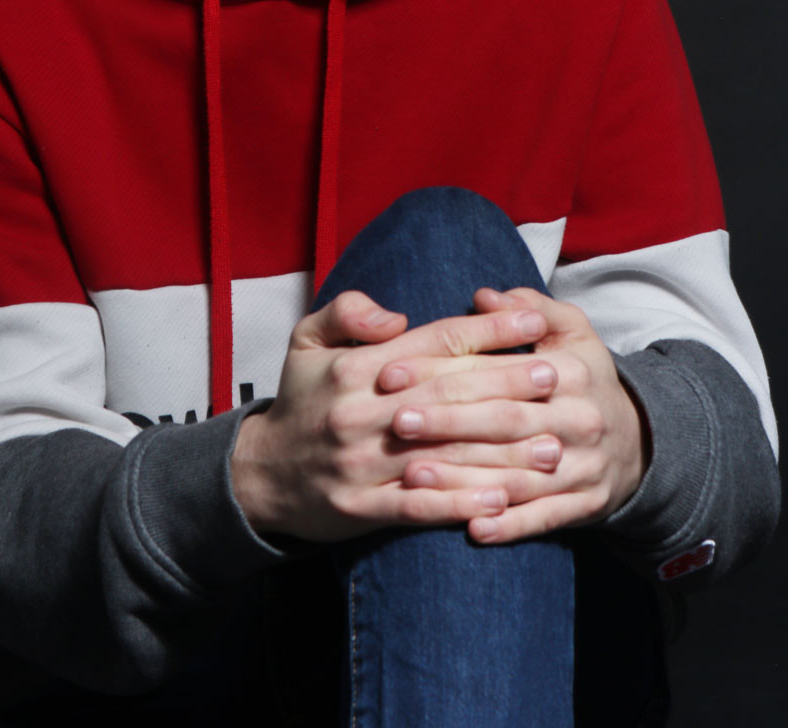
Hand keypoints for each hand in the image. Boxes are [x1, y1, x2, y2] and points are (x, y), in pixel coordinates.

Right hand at [230, 289, 561, 541]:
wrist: (263, 473)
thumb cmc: (301, 400)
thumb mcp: (306, 339)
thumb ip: (347, 312)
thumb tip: (396, 315)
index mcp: (356, 366)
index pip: (433, 341)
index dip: (485, 328)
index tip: (530, 317)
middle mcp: (363, 411)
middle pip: (448, 393)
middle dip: (507, 384)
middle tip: (556, 377)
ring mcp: (363, 462)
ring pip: (444, 454)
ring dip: (501, 452)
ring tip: (550, 445)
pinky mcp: (362, 507)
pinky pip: (419, 507)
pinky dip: (461, 505)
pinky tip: (502, 503)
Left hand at [385, 286, 648, 544]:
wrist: (640, 440)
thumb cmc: (585, 377)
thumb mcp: (571, 330)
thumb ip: (528, 306)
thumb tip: (482, 297)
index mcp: (570, 371)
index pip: (497, 371)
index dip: (443, 371)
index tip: (392, 374)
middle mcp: (579, 418)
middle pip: (504, 422)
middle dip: (447, 424)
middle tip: (397, 423)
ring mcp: (585, 465)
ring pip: (518, 474)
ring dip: (464, 480)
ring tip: (414, 476)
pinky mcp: (588, 504)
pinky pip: (545, 517)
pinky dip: (510, 525)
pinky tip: (472, 529)